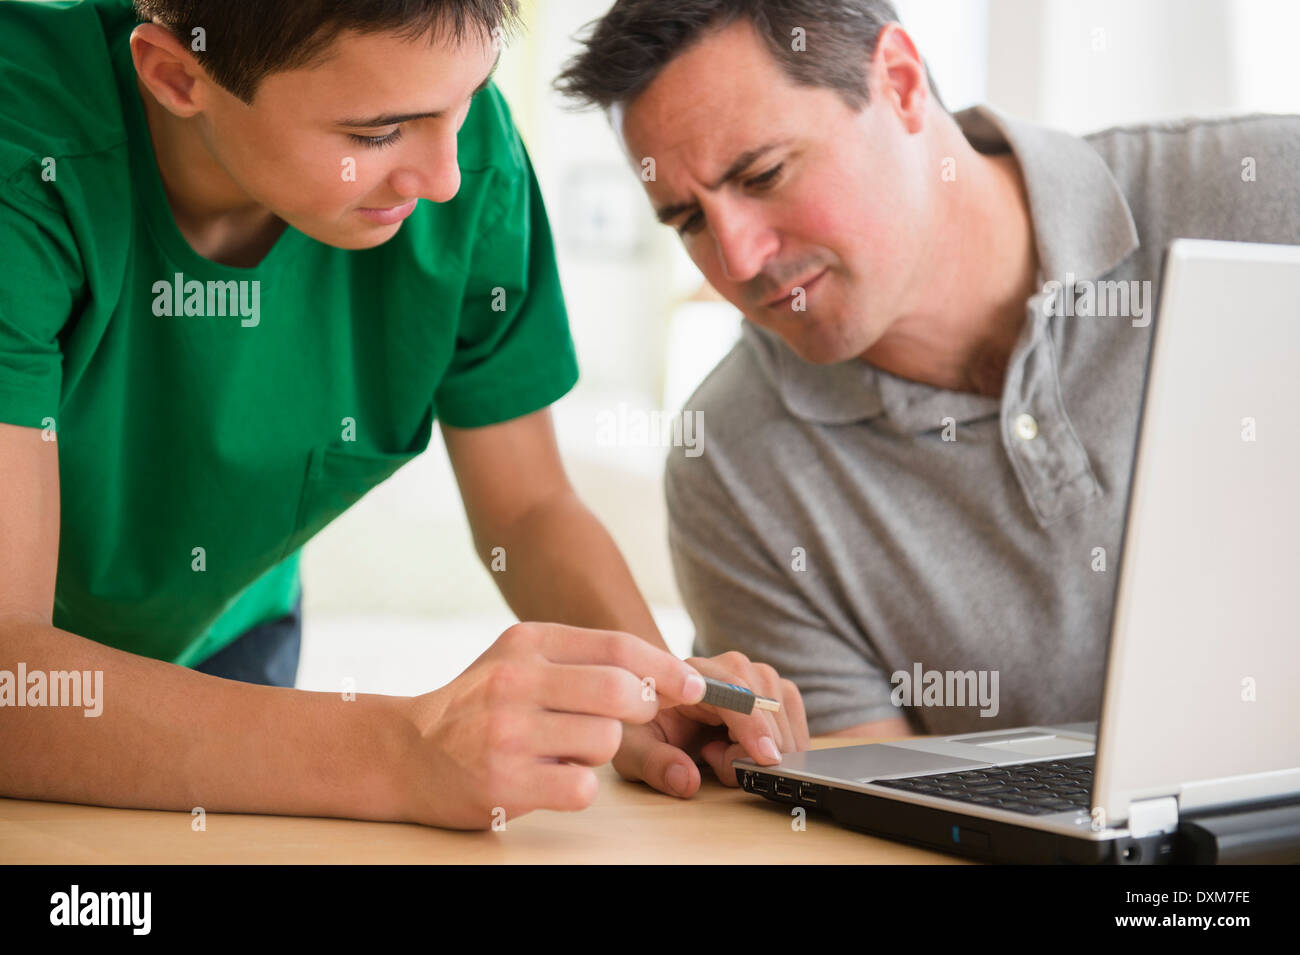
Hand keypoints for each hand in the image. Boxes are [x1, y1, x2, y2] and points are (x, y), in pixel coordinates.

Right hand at [397, 622, 705, 828]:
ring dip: (598, 751)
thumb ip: (581, 659)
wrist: (406, 751)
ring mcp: (508, 731)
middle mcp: (516, 680)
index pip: (617, 646)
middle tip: (624, 721)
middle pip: (623, 691)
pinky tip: (549, 777)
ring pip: (606, 740)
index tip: (695, 686)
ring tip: (563, 750)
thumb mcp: (519, 659)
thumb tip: (664, 672)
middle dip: (640, 710)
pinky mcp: (504, 780)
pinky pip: (582, 786)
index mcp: (527, 642)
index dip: (666, 668)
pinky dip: (578, 785)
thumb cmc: (478, 705)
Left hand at [612, 650, 809, 796]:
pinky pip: (791, 711)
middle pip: (764, 699)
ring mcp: (749, 673)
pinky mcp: (767, 687)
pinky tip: (754, 752)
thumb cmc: (642, 729)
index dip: (752, 725)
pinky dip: (785, 739)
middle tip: (722, 769)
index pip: (732, 692)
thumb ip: (655, 764)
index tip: (765, 758)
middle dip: (756, 745)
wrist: (653, 716)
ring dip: (770, 743)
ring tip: (729, 758)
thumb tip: (687, 782)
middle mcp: (723, 665)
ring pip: (782, 705)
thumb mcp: (632, 750)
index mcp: (687, 673)